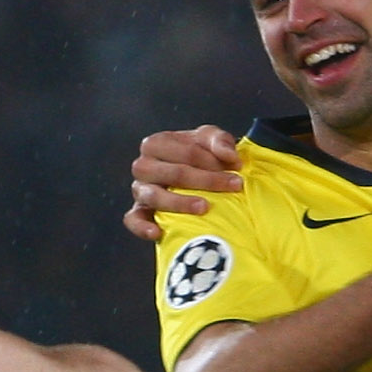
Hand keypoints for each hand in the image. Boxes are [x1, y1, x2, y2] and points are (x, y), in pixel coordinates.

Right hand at [124, 125, 241, 243]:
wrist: (191, 174)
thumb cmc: (198, 155)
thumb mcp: (209, 139)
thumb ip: (220, 141)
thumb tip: (230, 157)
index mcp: (156, 143)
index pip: (187, 152)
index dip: (213, 161)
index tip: (237, 168)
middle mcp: (143, 165)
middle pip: (174, 173)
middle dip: (205, 181)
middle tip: (232, 186)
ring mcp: (140, 189)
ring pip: (155, 196)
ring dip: (181, 203)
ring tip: (205, 208)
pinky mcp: (138, 211)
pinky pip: (134, 219)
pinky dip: (143, 227)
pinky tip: (158, 232)